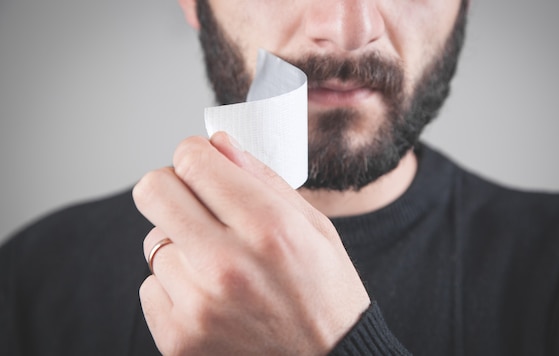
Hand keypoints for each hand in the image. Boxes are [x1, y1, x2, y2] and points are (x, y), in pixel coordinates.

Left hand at [133, 133, 369, 354]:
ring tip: (221, 268)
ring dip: (181, 246)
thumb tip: (216, 142)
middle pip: (153, 191)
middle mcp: (228, 265)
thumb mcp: (314, 226)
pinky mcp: (178, 339)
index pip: (192, 161)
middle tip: (199, 205)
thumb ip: (262, 178)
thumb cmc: (326, 293)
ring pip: (153, 242)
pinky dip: (175, 286)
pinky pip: (150, 286)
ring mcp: (198, 307)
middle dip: (173, 187)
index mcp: (268, 228)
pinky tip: (211, 298)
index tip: (204, 165)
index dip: (195, 155)